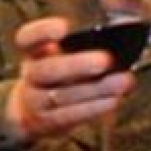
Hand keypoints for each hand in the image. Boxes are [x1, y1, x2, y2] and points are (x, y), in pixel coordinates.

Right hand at [7, 17, 136, 142]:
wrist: (30, 111)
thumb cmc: (60, 74)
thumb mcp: (62, 53)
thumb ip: (86, 41)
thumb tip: (122, 30)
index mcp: (34, 52)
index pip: (27, 38)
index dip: (42, 32)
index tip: (63, 28)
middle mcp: (31, 75)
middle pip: (45, 70)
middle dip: (76, 65)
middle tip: (105, 60)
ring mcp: (36, 101)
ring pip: (61, 96)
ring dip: (95, 89)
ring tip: (123, 81)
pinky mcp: (49, 122)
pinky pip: (70, 115)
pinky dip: (94, 108)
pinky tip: (114, 100)